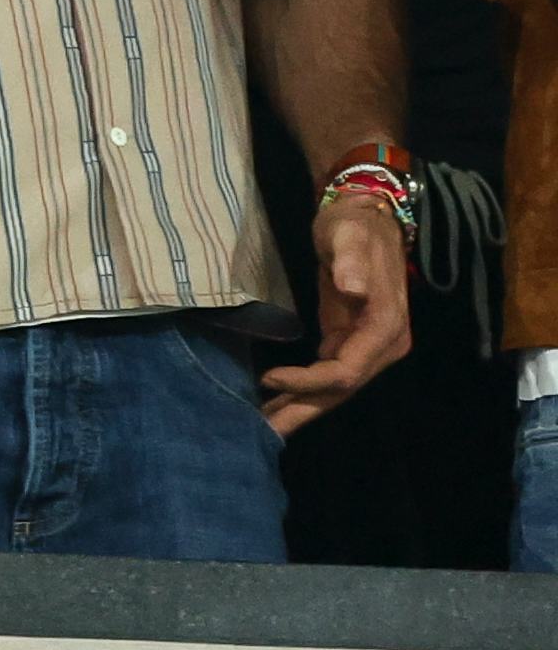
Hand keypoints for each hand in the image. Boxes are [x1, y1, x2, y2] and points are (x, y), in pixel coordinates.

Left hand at [263, 193, 412, 433]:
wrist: (365, 215)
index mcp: (385, 328)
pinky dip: (305, 388)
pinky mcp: (351, 340)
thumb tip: (354, 288)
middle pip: (341, 390)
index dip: (308, 381)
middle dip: (302, 411)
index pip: (345, 372)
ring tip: (266, 426)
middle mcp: (383, 345)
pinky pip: (329, 374)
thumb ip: (351, 261)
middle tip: (263, 433)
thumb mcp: (348, 235)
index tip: (268, 378)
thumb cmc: (353, 225)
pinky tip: (280, 399)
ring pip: (335, 388)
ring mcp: (369, 346)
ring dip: (301, 406)